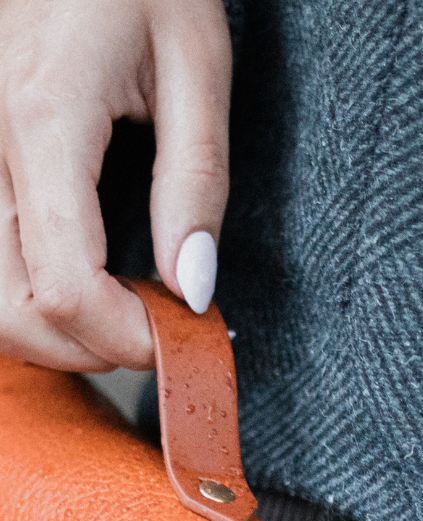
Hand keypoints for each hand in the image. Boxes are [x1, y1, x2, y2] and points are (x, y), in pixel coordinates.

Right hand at [0, 0, 230, 370]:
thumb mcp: (197, 62)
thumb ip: (196, 183)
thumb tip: (193, 289)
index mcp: (44, 124)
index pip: (70, 292)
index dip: (130, 340)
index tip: (182, 335)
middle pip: (12, 315)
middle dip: (90, 349)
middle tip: (154, 328)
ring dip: (53, 333)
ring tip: (120, 309)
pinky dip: (27, 295)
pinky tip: (80, 279)